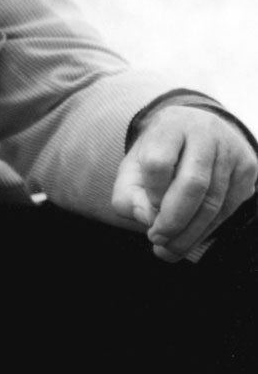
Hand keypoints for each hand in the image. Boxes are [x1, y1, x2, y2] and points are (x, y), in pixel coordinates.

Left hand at [112, 105, 256, 260]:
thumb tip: (149, 218)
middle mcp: (204, 132)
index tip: (148, 208)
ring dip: (190, 234)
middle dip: (173, 220)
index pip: (158, 162)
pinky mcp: (246, 168)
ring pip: (213, 202)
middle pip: (192, 184)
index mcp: (170, 125)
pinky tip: (190, 238)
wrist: (194, 133)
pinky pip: (228, 208)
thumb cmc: (158, 156)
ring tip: (169, 249)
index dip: (152, 193)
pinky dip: (206, 230)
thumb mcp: (132, 169)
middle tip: (157, 239)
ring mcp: (230, 149)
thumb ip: (127, 196)